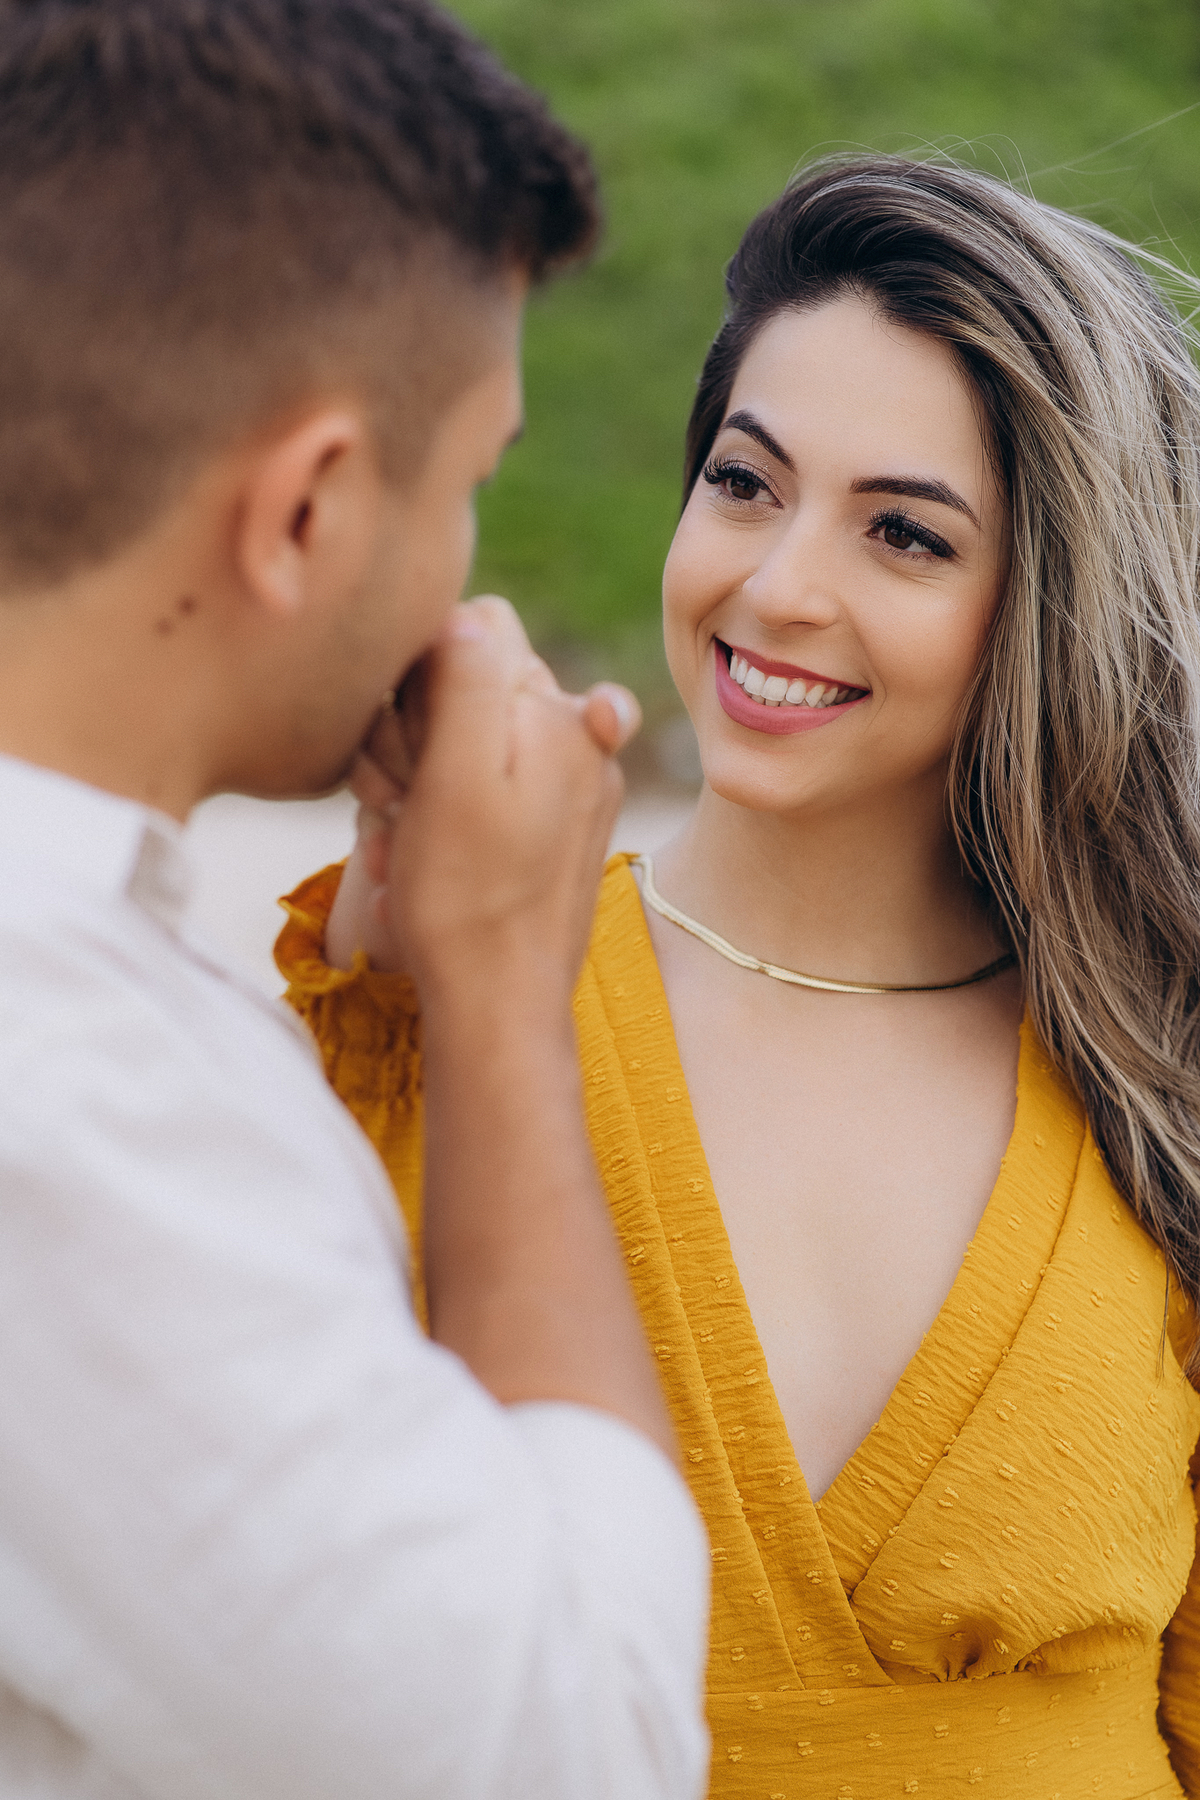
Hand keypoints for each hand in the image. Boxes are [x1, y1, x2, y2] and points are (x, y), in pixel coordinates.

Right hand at [324, 598, 638, 991]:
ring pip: (469, 730)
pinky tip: (430, 849)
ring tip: (412, 830)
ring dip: (424, 770)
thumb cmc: (468, 897)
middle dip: (419, 727)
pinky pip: (488, 780)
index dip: (422, 673)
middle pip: (471, 677)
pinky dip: (450, 806)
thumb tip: (468, 609)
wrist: (500, 1005)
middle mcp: (580, 733)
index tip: (410, 744)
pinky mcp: (557, 820)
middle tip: (402, 797)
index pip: (475, 626)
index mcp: (560, 711)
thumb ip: (468, 679)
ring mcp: (572, 778)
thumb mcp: (456, 775)